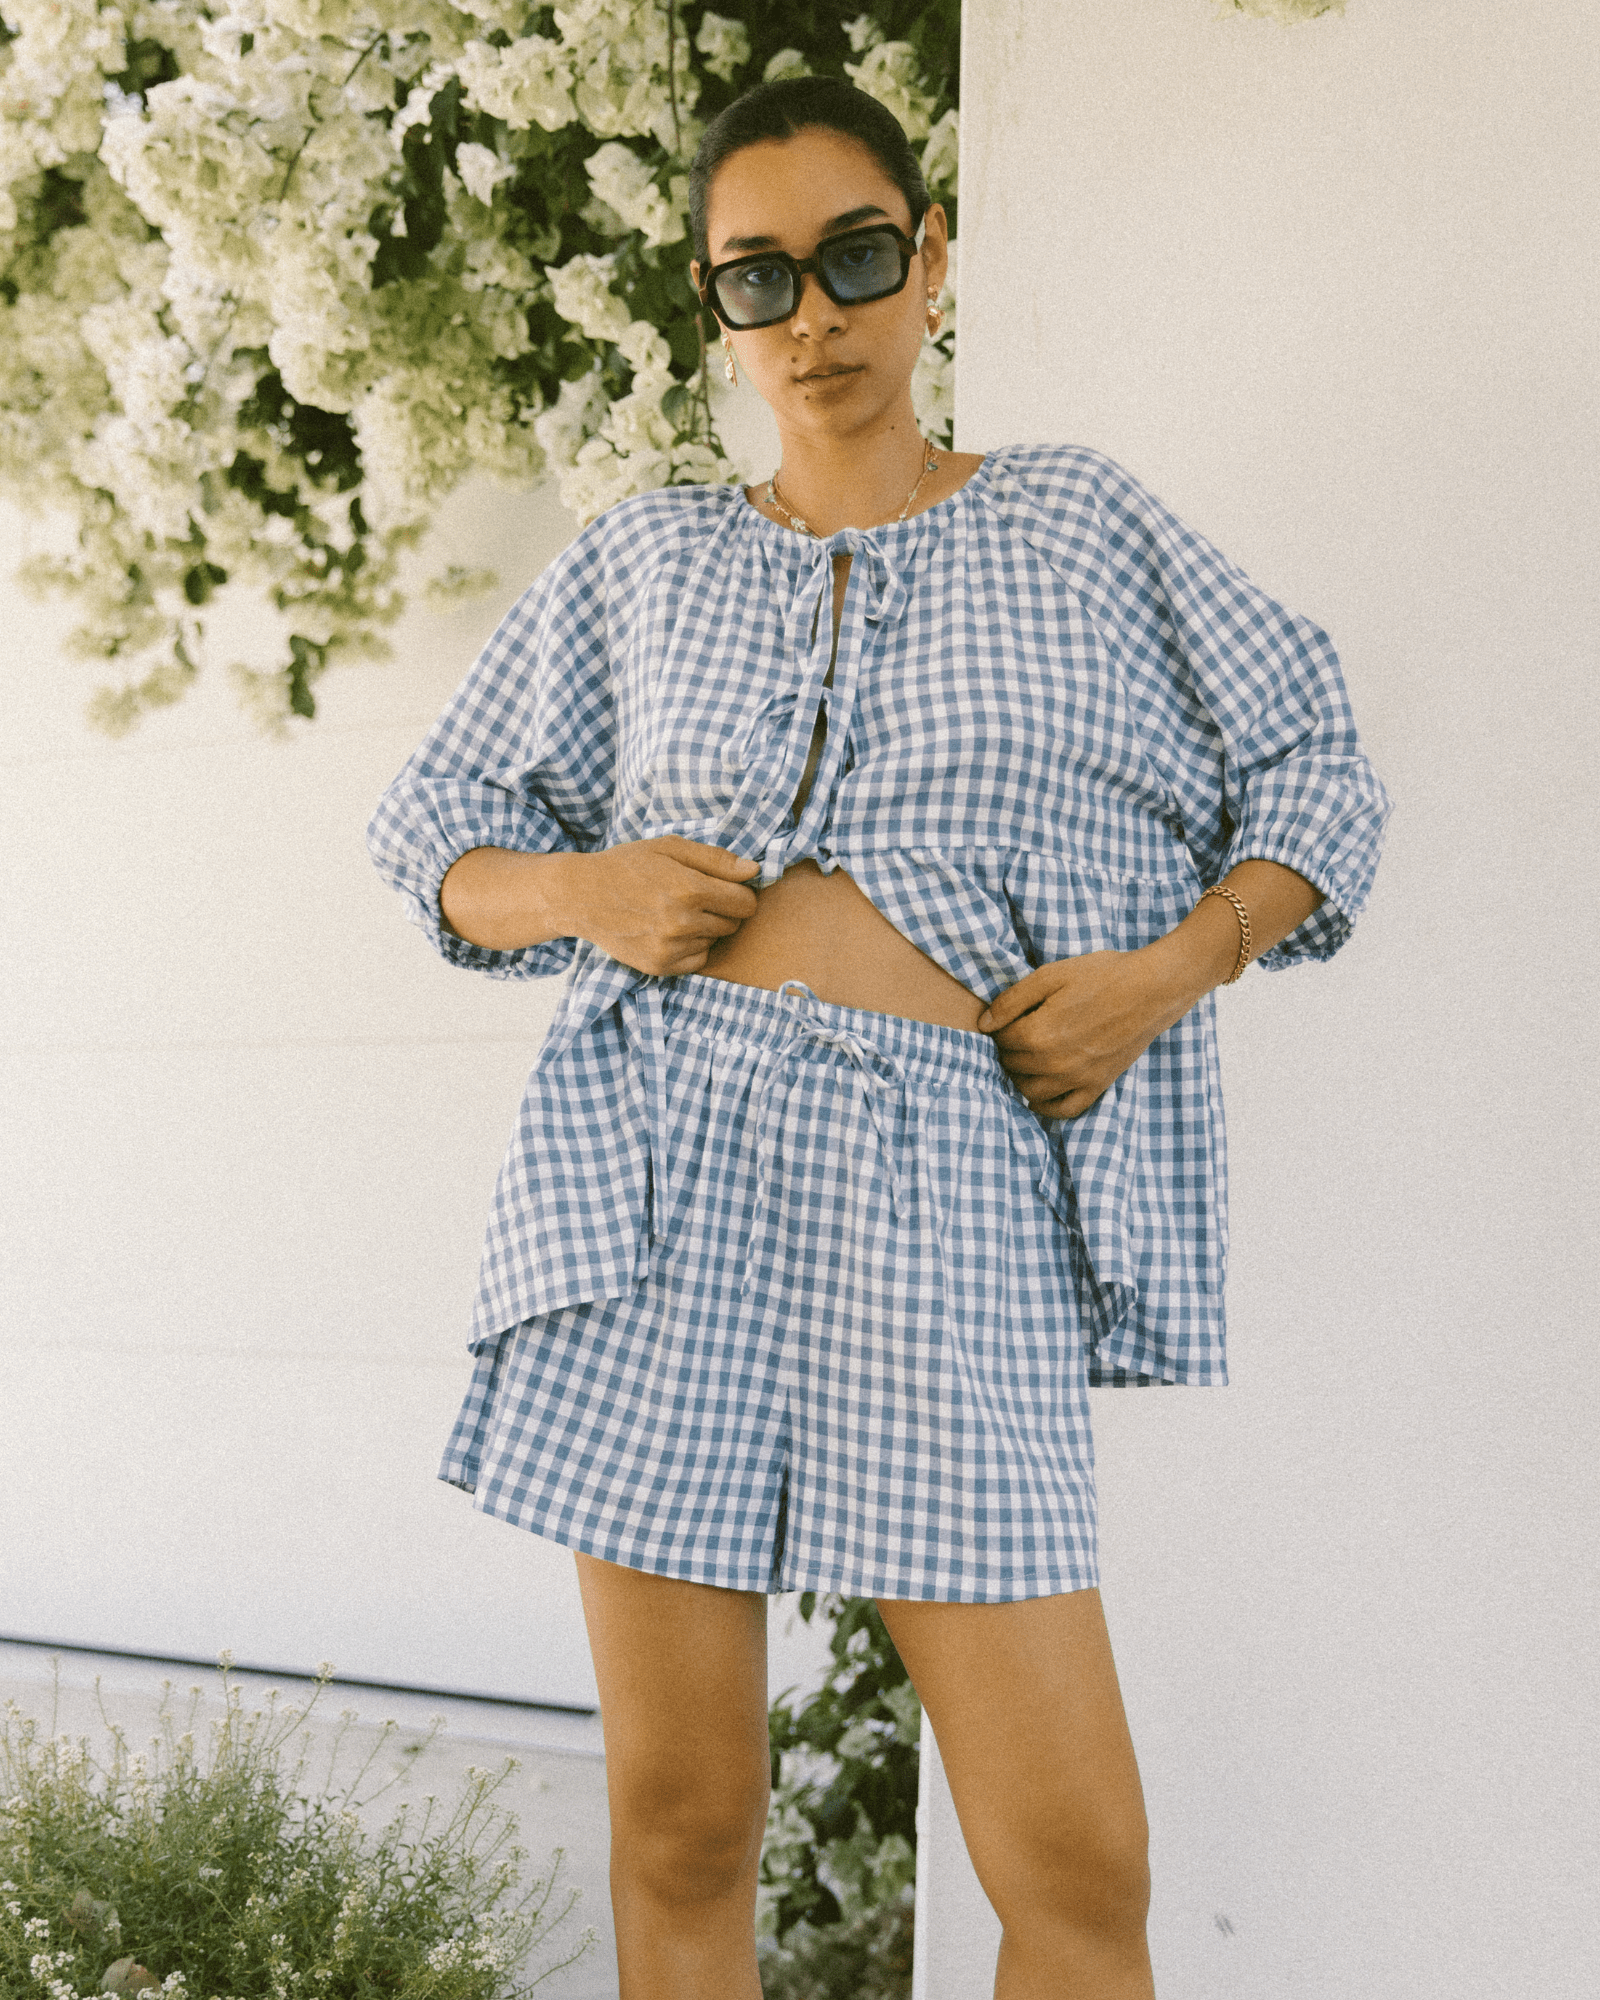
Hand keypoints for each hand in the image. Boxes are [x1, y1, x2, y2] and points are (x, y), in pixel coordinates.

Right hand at [571, 836, 760, 975]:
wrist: (582, 896)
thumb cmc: (628, 865)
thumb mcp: (670, 847)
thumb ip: (716, 859)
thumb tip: (754, 871)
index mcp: (689, 889)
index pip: (746, 903)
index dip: (739, 893)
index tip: (725, 888)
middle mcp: (682, 922)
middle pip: (733, 924)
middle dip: (722, 910)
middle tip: (693, 897)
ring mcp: (670, 948)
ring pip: (715, 942)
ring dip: (704, 928)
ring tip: (674, 912)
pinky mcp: (660, 966)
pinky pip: (698, 961)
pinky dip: (691, 947)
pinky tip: (669, 931)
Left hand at [977, 949, 1184, 1118]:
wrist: (1151, 989)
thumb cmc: (1101, 976)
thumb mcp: (1050, 975)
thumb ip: (1011, 1001)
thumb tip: (984, 1025)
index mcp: (1038, 1034)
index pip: (1001, 1041)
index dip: (1000, 1027)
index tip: (1009, 1018)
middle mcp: (1054, 1064)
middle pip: (1012, 1066)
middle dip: (1009, 1050)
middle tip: (1019, 1034)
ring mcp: (1077, 1079)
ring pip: (1031, 1092)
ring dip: (1022, 1077)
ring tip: (1028, 1058)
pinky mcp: (1097, 1086)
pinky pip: (1063, 1110)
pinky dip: (1046, 1106)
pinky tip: (1040, 1093)